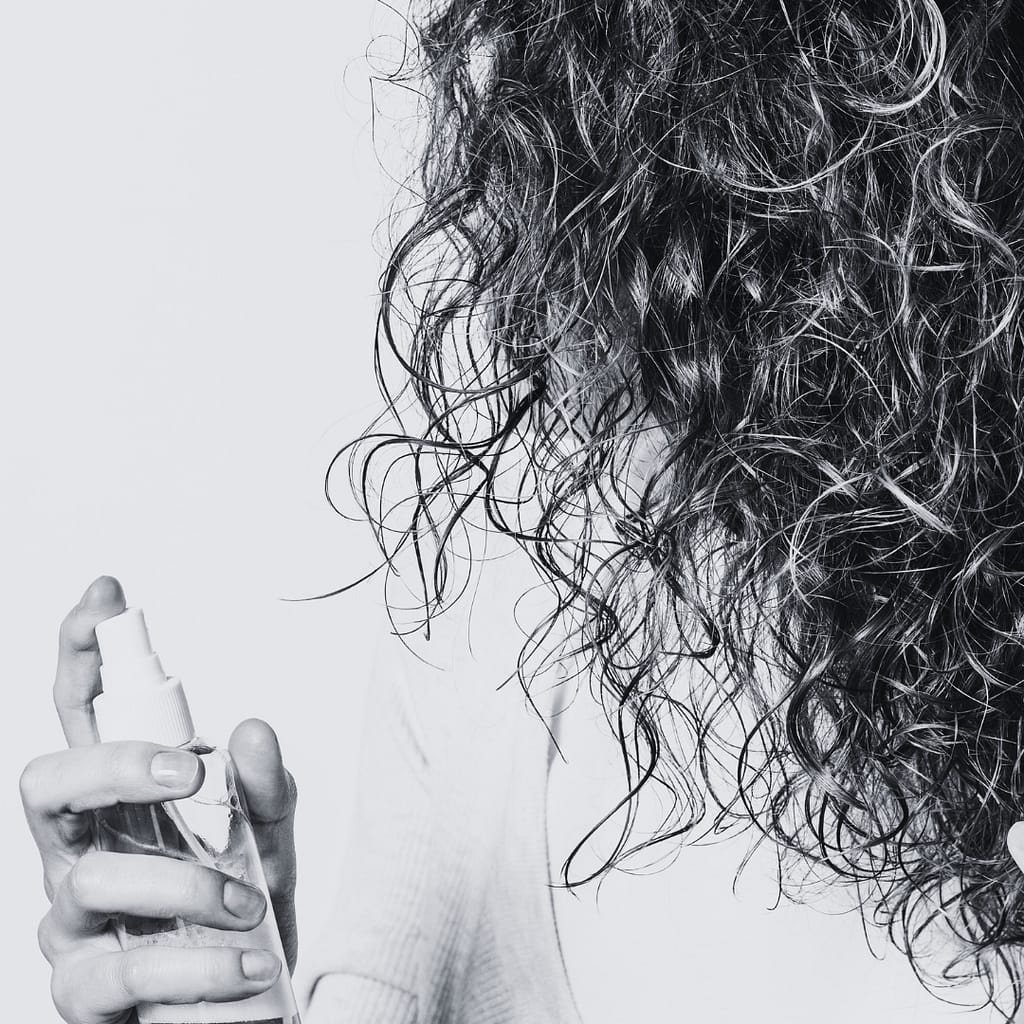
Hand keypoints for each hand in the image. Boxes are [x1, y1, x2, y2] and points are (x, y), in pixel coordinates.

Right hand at [21, 576, 298, 1023]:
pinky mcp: (84, 991)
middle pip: (46, 783)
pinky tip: (246, 965)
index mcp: (123, 802)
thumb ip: (265, 788)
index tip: (107, 595)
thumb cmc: (244, 908)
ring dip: (183, 884)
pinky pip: (120, 972)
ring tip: (248, 903)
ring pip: (91, 879)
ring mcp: (74, 923)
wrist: (250, 1008)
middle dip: (112, 765)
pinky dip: (194, 965)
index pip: (86, 718)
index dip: (83, 655)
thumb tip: (253, 728)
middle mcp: (83, 852)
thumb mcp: (270, 840)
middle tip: (187, 772)